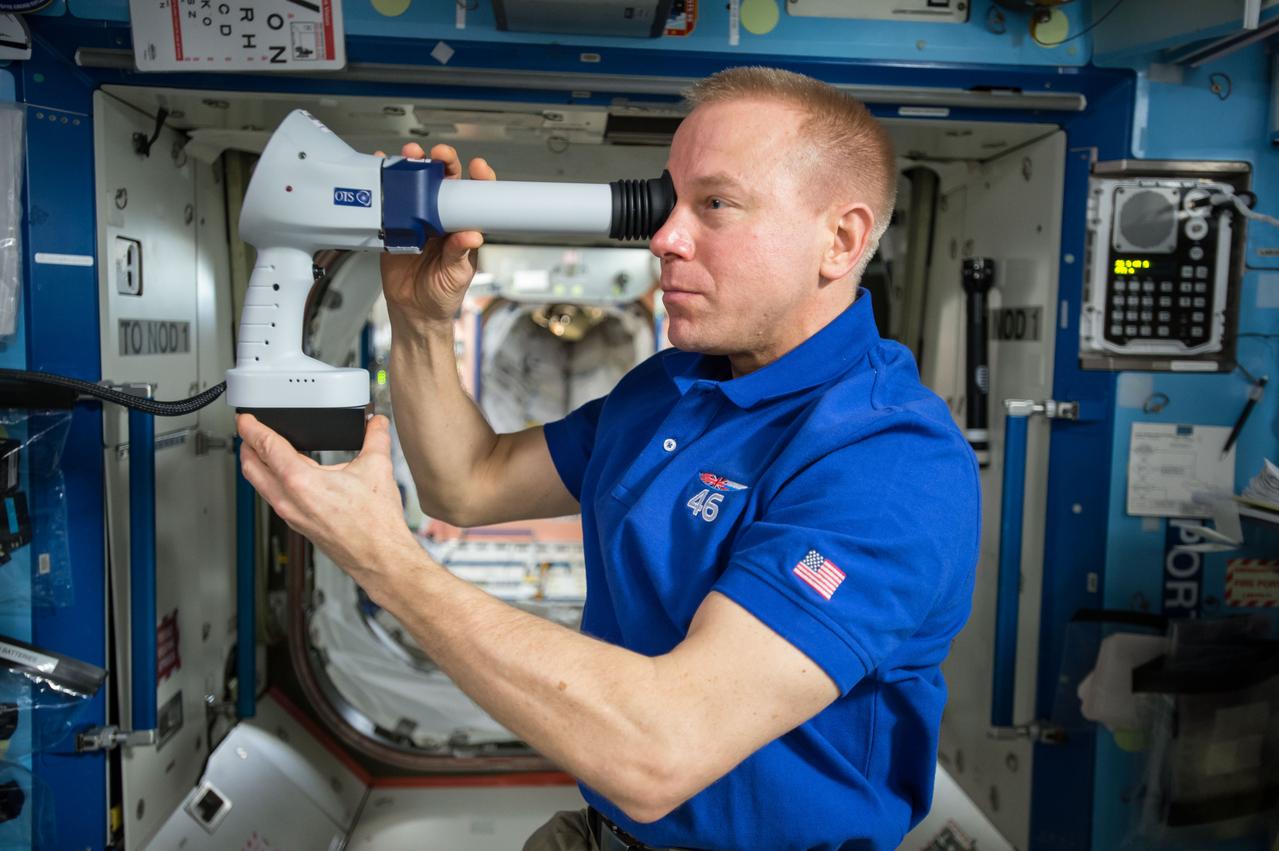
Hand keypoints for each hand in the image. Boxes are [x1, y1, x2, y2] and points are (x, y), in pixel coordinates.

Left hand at [236, 414, 419, 598]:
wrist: (379, 557)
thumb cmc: (375, 524)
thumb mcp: (377, 468)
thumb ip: (376, 438)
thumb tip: (375, 423)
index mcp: (301, 482)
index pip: (266, 447)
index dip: (251, 428)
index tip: (245, 419)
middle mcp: (289, 500)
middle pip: (251, 467)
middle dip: (246, 445)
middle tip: (247, 431)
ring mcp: (291, 515)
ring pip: (259, 485)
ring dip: (255, 465)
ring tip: (260, 452)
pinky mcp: (298, 525)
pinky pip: (272, 498)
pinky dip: (269, 482)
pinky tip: (284, 478)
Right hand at [376, 143, 496, 324]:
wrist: (414, 313)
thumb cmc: (442, 295)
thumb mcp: (457, 275)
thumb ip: (460, 254)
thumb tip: (472, 236)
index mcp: (462, 228)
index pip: (474, 198)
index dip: (479, 179)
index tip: (479, 167)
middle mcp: (441, 220)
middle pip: (444, 182)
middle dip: (442, 162)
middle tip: (439, 155)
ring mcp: (417, 220)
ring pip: (417, 186)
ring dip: (413, 166)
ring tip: (411, 155)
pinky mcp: (394, 226)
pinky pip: (390, 203)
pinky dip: (384, 184)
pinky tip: (382, 171)